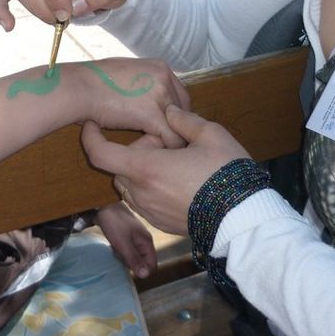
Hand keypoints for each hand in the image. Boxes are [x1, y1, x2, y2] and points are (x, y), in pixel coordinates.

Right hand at [63, 58, 190, 148]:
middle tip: (161, 141)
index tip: (162, 126)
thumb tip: (147, 102)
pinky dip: (163, 149)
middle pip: (184, 110)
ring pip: (181, 127)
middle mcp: (165, 78)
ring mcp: (161, 95)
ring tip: (157, 149)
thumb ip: (143, 86)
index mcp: (160, 67)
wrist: (78, 87)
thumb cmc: (92, 82)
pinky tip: (149, 154)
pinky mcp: (153, 114)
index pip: (180, 95)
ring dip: (169, 139)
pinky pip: (171, 140)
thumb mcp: (126, 75)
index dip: (173, 114)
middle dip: (174, 127)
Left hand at [82, 105, 251, 234]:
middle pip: (120, 166)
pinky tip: (180, 182)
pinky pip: (144, 200)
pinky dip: (152, 188)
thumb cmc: (225, 173)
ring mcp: (149, 211)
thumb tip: (169, 111)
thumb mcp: (210, 134)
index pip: (101, 154)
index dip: (91, 138)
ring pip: (131, 184)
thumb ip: (184, 120)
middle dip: (137, 151)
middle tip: (168, 145)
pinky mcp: (160, 224)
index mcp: (146, 168)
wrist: (243, 219)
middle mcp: (141, 192)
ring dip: (143, 170)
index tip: (93, 125)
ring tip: (176, 164)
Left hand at [94, 202, 156, 278]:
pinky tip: (113, 244)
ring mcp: (135, 238)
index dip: (142, 270)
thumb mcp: (123, 243)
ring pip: (132, 256)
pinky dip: (119, 250)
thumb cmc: (114, 222)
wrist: (103, 205)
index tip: (129, 266)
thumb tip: (145, 276)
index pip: (152, 265)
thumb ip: (134, 260)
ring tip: (115, 246)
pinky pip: (125, 250)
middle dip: (130, 262)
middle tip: (120, 252)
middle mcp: (143, 241)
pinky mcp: (126, 237)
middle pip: (141, 262)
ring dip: (123, 256)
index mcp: (147, 242)